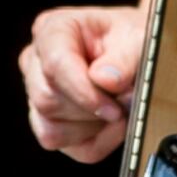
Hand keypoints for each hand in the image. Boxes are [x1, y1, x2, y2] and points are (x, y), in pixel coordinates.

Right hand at [19, 2, 143, 161]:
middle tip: (126, 101)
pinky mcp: (46, 123)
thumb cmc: (132, 40)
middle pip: (47, 100)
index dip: (84, 91)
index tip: (114, 107)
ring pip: (52, 129)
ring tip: (120, 107)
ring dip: (94, 126)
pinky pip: (64, 146)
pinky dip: (95, 142)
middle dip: (92, 109)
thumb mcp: (140, 40)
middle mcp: (35, 61)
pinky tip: (114, 124)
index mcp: (52, 30)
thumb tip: (105, 80)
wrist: (137, 53)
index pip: (55, 64)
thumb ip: (126, 58)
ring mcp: (37, 94)